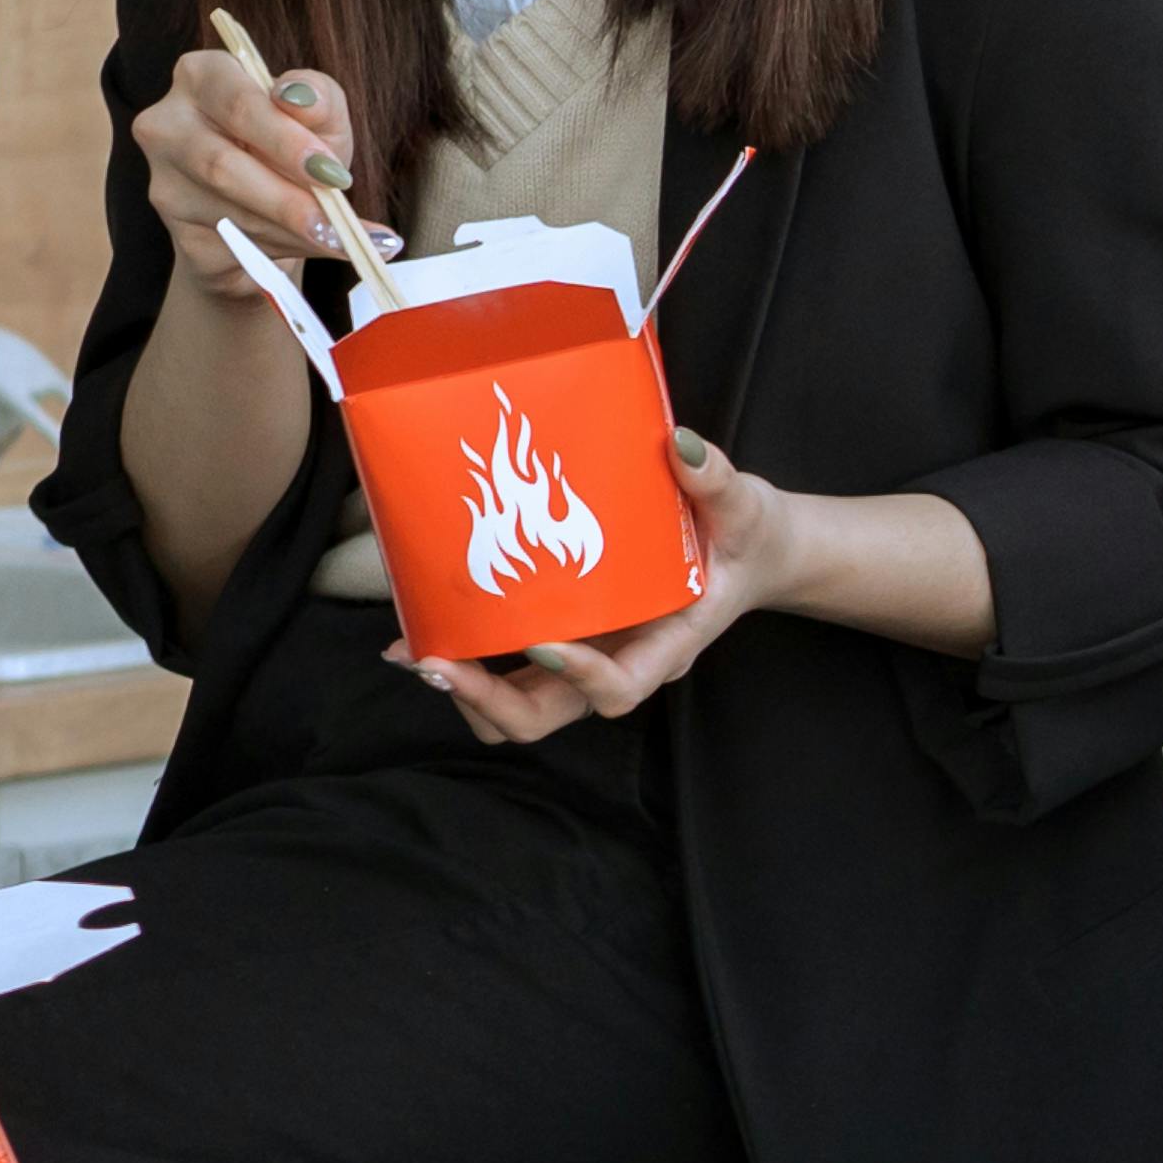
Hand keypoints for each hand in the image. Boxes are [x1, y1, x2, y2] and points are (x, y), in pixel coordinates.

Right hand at [135, 44, 376, 298]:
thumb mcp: (320, 118)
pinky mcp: (178, 233)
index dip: (285, 139)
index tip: (330, 170)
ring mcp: (166, 182)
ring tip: (340, 238)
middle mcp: (167, 124)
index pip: (236, 102)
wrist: (267, 211)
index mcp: (202, 76)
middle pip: (221, 164)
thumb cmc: (292, 150)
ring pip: (230, 213)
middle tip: (335, 219)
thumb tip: (301, 96)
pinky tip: (316, 247)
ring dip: (292, 231)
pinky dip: (285, 251)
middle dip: (286, 196)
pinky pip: (235, 247)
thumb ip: (319, 97)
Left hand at [398, 433, 783, 743]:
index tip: (539, 639)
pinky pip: (508, 679)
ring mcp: (587, 661)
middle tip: (435, 661)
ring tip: (415, 653)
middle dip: (486, 699)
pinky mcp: (564, 646)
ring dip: (465, 693)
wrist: (747, 556)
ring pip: (518, 710)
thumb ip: (714, 478)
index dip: (577, 674)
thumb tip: (680, 444)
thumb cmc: (743, 536)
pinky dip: (465, 667)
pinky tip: (423, 633)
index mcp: (667, 644)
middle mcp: (620, 664)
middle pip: (545, 717)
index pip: (620, 686)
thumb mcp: (740, 503)